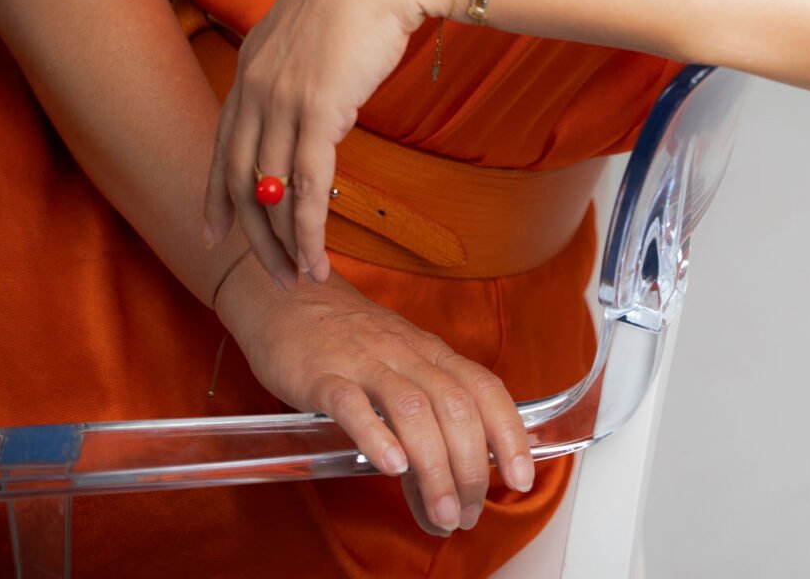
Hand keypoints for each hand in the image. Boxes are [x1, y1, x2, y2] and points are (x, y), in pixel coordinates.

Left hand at [202, 0, 450, 290]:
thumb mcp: (315, 29)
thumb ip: (302, 67)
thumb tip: (315, 98)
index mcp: (251, 64)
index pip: (223, 143)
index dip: (217, 194)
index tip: (216, 233)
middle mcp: (255, 85)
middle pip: (238, 178)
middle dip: (252, 234)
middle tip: (269, 274)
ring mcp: (282, 99)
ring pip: (271, 190)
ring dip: (284, 242)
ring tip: (300, 278)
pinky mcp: (317, 110)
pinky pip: (306, 186)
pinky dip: (309, 230)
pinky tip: (317, 258)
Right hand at [218, 257, 535, 535]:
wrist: (287, 295)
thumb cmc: (345, 339)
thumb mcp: (395, 369)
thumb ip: (421, 426)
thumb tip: (444, 490)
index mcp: (429, 353)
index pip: (484, 388)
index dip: (509, 433)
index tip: (522, 477)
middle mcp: (405, 353)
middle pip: (454, 406)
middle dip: (470, 467)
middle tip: (465, 514)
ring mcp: (363, 361)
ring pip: (412, 409)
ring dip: (433, 466)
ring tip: (440, 512)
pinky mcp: (320, 373)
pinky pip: (351, 403)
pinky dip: (375, 435)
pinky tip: (390, 466)